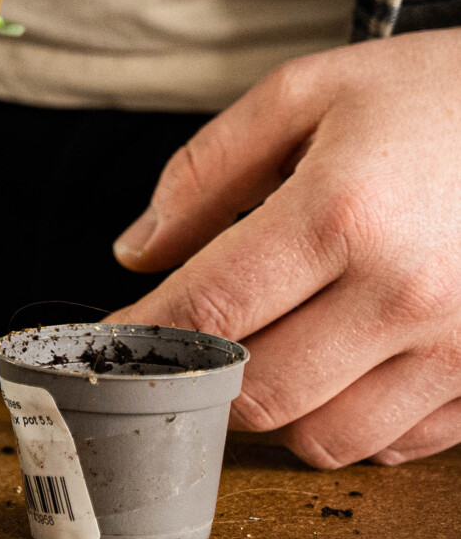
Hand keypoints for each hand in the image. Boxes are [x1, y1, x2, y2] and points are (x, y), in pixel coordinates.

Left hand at [108, 30, 460, 465]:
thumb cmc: (432, 94)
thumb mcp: (306, 93)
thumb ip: (205, 171)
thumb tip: (137, 251)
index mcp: (341, 213)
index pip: (208, 309)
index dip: (143, 335)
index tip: (112, 340)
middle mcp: (403, 293)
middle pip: (259, 392)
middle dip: (204, 376)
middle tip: (187, 345)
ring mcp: (460, 347)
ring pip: (326, 437)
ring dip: (276, 409)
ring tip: (267, 350)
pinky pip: (397, 445)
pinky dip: (352, 421)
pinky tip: (340, 364)